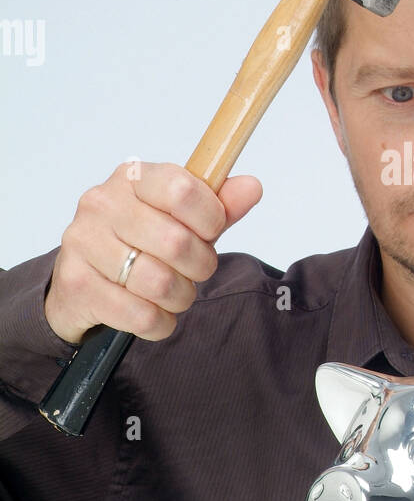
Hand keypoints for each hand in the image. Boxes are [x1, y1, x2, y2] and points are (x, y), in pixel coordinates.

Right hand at [44, 161, 262, 343]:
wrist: (82, 281)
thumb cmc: (139, 243)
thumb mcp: (183, 219)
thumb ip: (220, 206)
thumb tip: (252, 187)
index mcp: (132, 178)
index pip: (182, 189)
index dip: (210, 218)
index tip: (210, 232)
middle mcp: (102, 203)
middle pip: (176, 242)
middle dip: (199, 266)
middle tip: (194, 270)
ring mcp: (83, 242)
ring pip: (158, 283)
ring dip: (180, 297)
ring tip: (174, 292)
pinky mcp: (76, 284)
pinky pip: (139, 314)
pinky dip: (159, 322)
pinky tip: (154, 313)